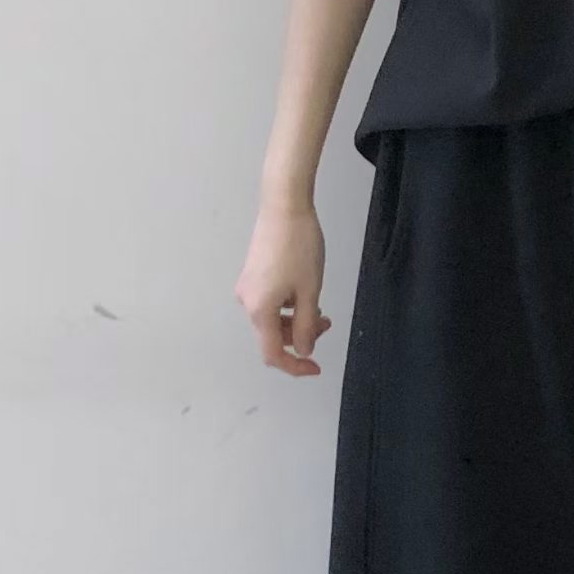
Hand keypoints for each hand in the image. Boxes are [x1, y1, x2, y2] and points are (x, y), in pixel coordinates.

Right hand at [235, 201, 332, 376]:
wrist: (284, 206)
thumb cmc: (300, 247)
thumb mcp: (310, 291)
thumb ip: (306, 326)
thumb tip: (303, 349)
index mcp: (259, 310)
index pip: (273, 353)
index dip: (295, 366)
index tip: (316, 367)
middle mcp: (246, 302)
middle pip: (272, 335)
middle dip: (300, 336)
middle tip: (327, 325)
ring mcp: (247, 287)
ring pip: (271, 318)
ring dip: (295, 320)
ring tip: (320, 308)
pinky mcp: (252, 274)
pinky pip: (269, 302)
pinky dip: (287, 305)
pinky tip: (305, 292)